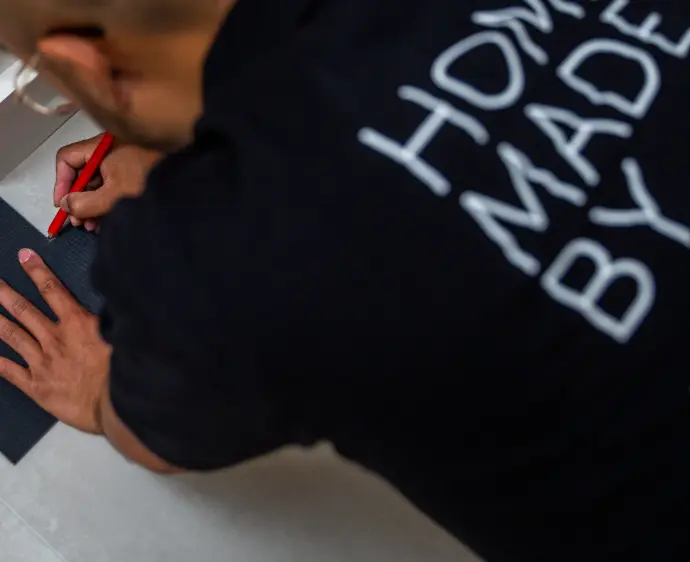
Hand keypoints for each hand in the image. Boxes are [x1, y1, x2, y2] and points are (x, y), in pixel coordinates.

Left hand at [0, 249, 110, 433]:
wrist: (112, 405)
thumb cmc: (121, 373)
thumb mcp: (119, 337)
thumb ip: (106, 320)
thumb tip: (110, 303)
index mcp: (77, 324)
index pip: (52, 290)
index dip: (36, 271)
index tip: (24, 256)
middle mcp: (55, 339)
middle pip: (24, 310)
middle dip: (5, 293)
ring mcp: (42, 362)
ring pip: (12, 335)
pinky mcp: (36, 385)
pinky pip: (9, 371)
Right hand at [55, 134, 162, 231]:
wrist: (189, 177)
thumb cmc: (150, 179)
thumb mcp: (114, 195)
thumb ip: (85, 203)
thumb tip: (66, 206)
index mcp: (100, 147)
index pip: (66, 158)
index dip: (60, 182)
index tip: (62, 205)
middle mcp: (109, 150)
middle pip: (82, 172)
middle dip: (78, 199)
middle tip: (78, 222)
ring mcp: (123, 160)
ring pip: (98, 182)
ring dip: (92, 204)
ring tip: (92, 226)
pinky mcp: (135, 171)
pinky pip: (113, 185)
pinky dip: (107, 201)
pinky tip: (107, 220)